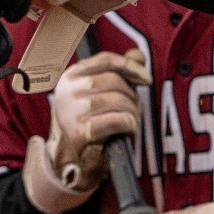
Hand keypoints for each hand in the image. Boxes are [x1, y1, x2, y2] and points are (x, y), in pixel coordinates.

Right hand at [45, 50, 148, 191]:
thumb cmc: (89, 120)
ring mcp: (70, 112)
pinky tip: (127, 130)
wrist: (72, 158)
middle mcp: (66, 91)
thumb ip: (119, 72)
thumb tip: (137, 56)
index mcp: (70, 77)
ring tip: (131, 120)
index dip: (130, 66)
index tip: (146, 79)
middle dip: (131, 95)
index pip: (105, 60)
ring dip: (131, 111)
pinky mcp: (79, 132)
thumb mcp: (100, 93)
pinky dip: (128, 124)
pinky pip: (115, 120)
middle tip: (135, 108)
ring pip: (115, 100)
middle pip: (112, 80)